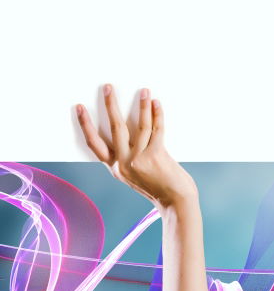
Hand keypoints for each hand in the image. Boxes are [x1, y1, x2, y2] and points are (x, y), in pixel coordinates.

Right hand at [75, 84, 197, 209]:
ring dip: (141, 105)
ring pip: (139, 125)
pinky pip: (156, 130)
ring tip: (143, 91)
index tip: (79, 107)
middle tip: (108, 87)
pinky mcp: (156, 156)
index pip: (94, 144)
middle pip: (115, 128)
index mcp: (116, 168)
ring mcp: (139, 159)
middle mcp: (124, 163)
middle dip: (110, 105)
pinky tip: (156, 104)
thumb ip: (129, 160)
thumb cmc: (159, 189)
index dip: (85, 125)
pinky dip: (157, 115)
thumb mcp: (136, 177)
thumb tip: (134, 134)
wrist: (176, 203)